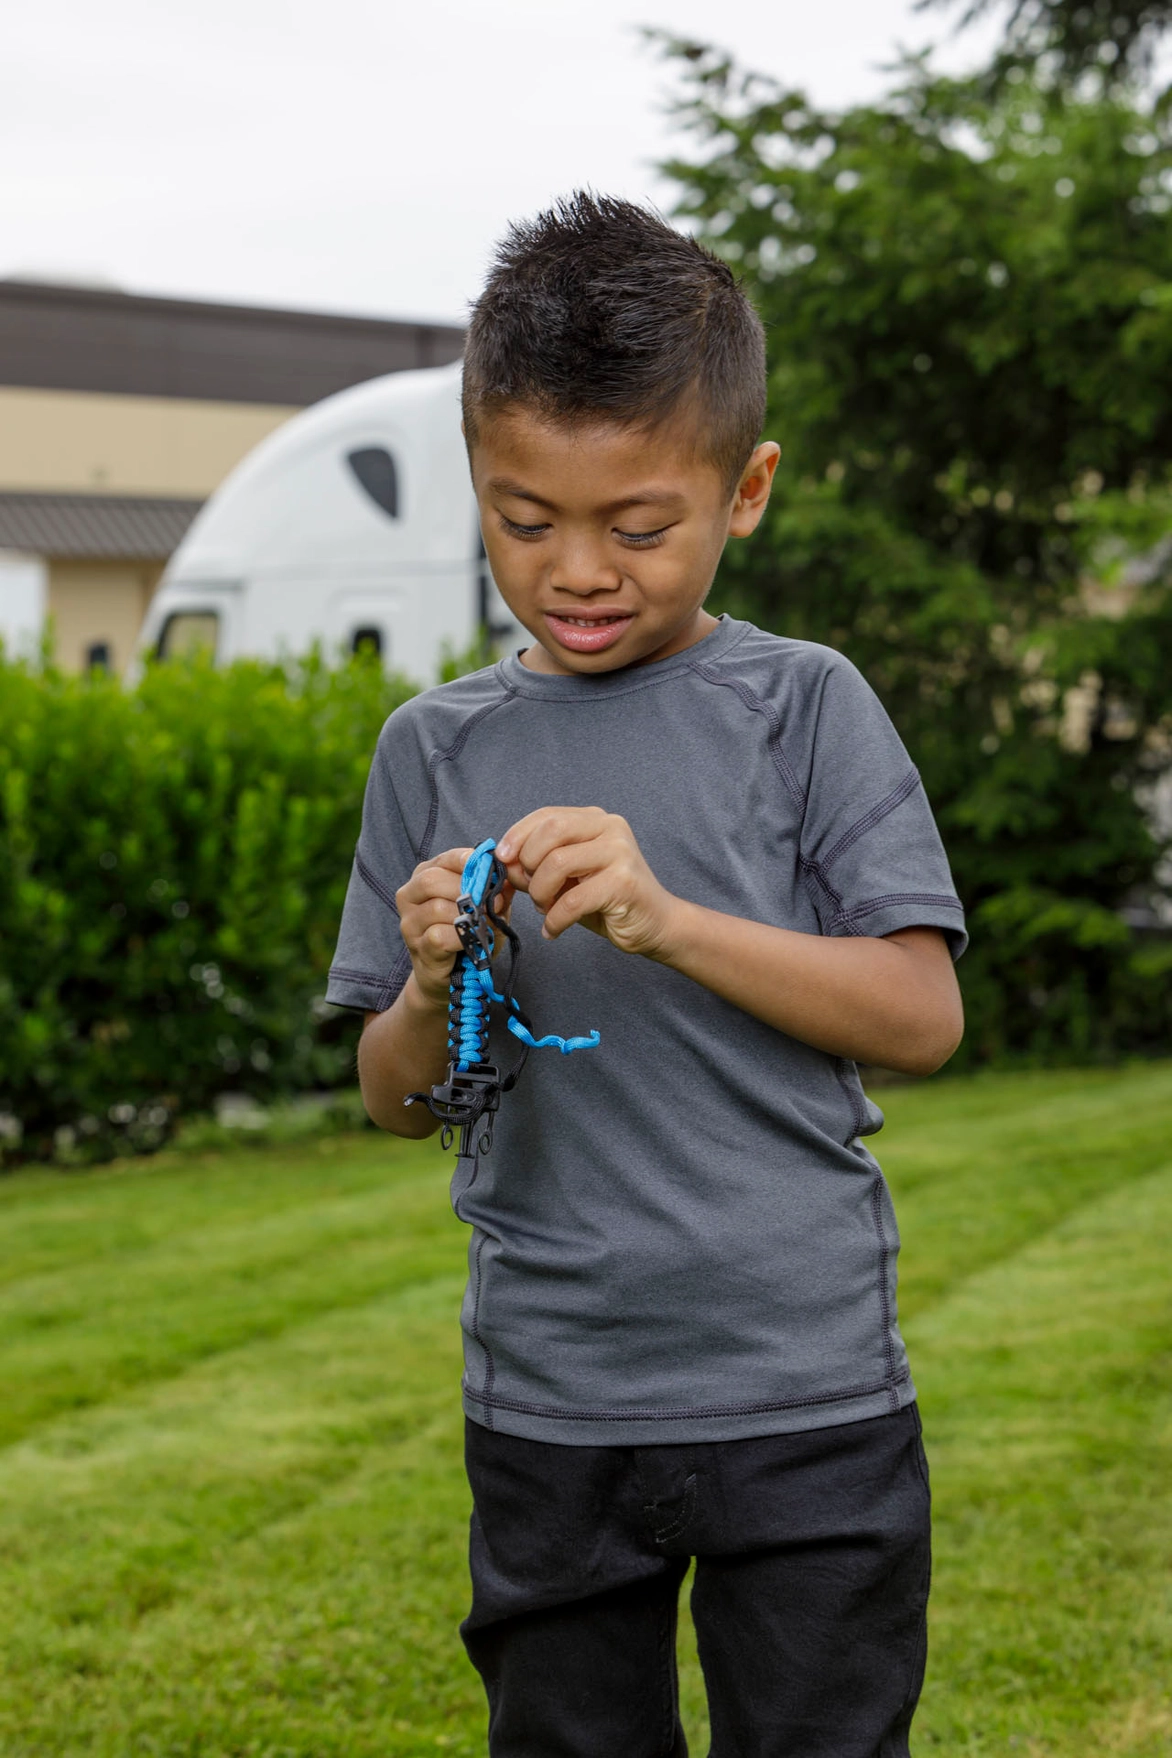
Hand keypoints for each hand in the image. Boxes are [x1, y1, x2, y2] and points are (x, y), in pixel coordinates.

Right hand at [395, 848, 513, 1007]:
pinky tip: (472, 941)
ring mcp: (410, 923)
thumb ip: (494, 891)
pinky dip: (461, 937)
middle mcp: (410, 897)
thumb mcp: (485, 908)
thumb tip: (507, 876)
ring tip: (485, 924)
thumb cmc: (466, 935)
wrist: (450, 976)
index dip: (466, 861)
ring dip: (467, 916)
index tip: (489, 867)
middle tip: (491, 902)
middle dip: (465, 888)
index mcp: (424, 877)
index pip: (443, 860)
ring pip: (437, 909)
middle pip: (432, 880)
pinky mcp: (418, 947)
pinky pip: (438, 936)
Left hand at [496, 809, 677, 956]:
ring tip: (546, 910)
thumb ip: (538, 865)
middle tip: (530, 890)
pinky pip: (572, 901)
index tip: (502, 857)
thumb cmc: (607, 900)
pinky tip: (553, 930)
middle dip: (528, 862)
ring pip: (557, 863)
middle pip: (551, 831)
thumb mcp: (567, 878)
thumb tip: (505, 862)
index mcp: (595, 820)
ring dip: (540, 893)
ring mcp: (619, 853)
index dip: (518, 834)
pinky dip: (554, 920)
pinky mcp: (623, 883)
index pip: (547, 815)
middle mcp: (610, 828)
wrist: (655, 925)